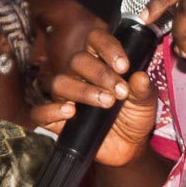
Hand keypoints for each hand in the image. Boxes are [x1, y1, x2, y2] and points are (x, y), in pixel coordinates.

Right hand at [30, 27, 159, 166]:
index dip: (107, 47)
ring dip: (83, 91)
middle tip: (120, 92)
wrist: (129, 146)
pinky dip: (50, 110)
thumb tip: (140, 76)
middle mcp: (80, 75)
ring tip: (106, 103)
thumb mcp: (146, 102)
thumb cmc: (135, 116)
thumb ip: (143, 89)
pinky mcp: (56, 120)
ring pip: (60, 83)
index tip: (124, 66)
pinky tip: (70, 112)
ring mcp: (66, 96)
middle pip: (77, 60)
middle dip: (101, 74)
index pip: (95, 40)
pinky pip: (40, 112)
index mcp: (102, 62)